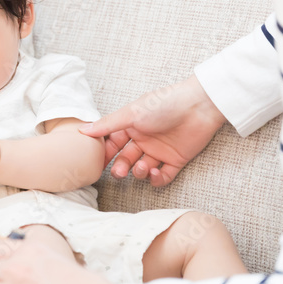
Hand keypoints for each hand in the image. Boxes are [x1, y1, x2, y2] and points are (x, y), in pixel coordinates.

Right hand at [79, 74, 225, 186]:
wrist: (199, 106)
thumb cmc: (164, 104)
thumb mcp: (131, 113)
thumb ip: (107, 124)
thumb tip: (83, 130)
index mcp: (131, 126)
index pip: (112, 143)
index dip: (104, 153)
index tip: (96, 163)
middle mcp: (144, 139)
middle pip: (125, 159)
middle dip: (120, 168)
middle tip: (119, 172)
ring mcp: (159, 151)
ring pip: (141, 169)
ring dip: (138, 172)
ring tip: (142, 166)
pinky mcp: (176, 160)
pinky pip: (162, 176)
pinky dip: (156, 179)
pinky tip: (154, 172)